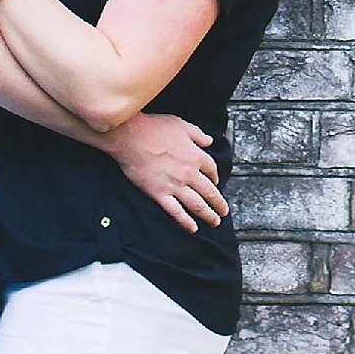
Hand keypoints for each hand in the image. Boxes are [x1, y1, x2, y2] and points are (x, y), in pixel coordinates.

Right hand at [105, 113, 228, 232]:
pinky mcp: (159, 194)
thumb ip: (198, 134)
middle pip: (209, 191)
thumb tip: (209, 141)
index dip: (215, 177)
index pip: (212, 170)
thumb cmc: (154, 128)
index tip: (216, 183)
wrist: (130, 137)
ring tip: (215, 222)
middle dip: (219, 203)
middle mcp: (189, 173)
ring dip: (208, 215)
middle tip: (224, 211)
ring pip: (197, 205)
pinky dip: (186, 222)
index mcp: (196, 155)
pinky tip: (193, 228)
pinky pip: (176, 212)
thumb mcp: (181, 125)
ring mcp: (175, 185)